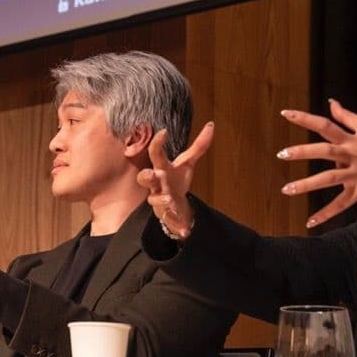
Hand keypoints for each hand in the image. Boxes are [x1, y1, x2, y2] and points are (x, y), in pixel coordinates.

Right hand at [136, 122, 213, 239]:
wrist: (174, 205)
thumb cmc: (176, 180)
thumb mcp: (188, 163)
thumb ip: (199, 146)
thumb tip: (212, 125)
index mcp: (162, 168)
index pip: (156, 153)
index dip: (157, 143)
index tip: (163, 132)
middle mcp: (157, 183)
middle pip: (145, 177)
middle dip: (146, 175)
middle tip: (151, 173)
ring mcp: (159, 199)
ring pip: (153, 199)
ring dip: (160, 199)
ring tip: (168, 199)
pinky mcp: (165, 214)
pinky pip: (168, 220)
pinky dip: (176, 225)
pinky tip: (184, 231)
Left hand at [278, 99, 356, 227]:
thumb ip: (347, 116)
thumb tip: (331, 102)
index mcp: (351, 138)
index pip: (326, 125)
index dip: (305, 119)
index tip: (284, 113)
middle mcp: (352, 155)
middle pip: (325, 151)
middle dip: (303, 152)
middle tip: (282, 154)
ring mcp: (356, 174)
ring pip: (329, 179)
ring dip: (307, 185)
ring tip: (286, 189)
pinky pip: (341, 204)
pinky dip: (326, 214)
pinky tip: (309, 222)